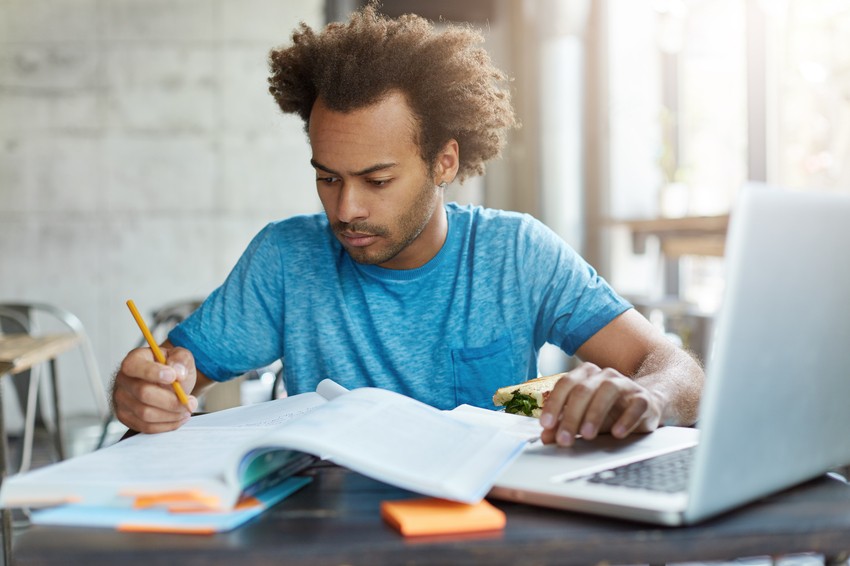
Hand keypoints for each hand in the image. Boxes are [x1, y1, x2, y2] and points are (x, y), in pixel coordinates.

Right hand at [112, 345, 198, 433]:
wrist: (169, 382)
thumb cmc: (172, 367)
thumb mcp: (181, 356)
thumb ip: (181, 359)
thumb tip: (178, 372)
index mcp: (134, 359)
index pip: (134, 366)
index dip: (153, 373)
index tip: (173, 377)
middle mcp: (123, 379)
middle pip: (143, 394)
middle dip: (171, 401)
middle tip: (190, 402)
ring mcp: (122, 400)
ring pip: (146, 414)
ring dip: (172, 415)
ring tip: (187, 409)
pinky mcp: (126, 416)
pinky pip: (146, 427)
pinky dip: (167, 425)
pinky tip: (179, 417)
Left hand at [538, 363, 662, 445]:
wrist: (644, 406)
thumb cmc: (608, 410)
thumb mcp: (583, 418)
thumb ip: (564, 424)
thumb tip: (545, 437)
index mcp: (585, 375)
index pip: (565, 384)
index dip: (554, 404)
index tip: (546, 424)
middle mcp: (604, 375)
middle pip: (583, 390)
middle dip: (571, 416)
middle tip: (564, 439)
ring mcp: (625, 384)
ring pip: (607, 391)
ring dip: (594, 414)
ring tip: (586, 435)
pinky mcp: (643, 398)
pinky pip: (635, 405)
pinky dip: (626, 420)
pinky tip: (616, 433)